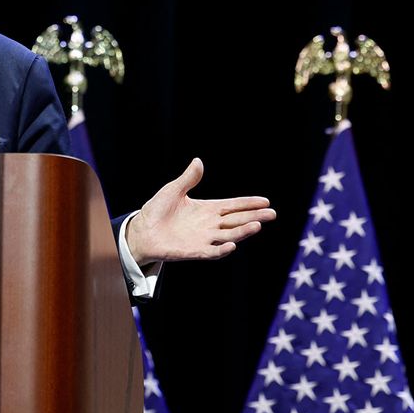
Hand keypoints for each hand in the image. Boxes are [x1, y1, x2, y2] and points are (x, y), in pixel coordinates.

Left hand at [125, 158, 274, 265]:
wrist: (141, 231)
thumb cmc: (157, 211)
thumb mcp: (173, 191)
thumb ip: (188, 179)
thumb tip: (198, 161)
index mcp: (207, 209)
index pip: (232, 206)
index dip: (248, 203)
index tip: (265, 201)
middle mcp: (209, 225)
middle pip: (237, 220)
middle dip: (254, 216)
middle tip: (271, 213)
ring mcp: (203, 238)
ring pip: (229, 235)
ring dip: (243, 232)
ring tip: (257, 225)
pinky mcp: (194, 251)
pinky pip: (212, 251)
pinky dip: (222, 249)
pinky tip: (232, 245)